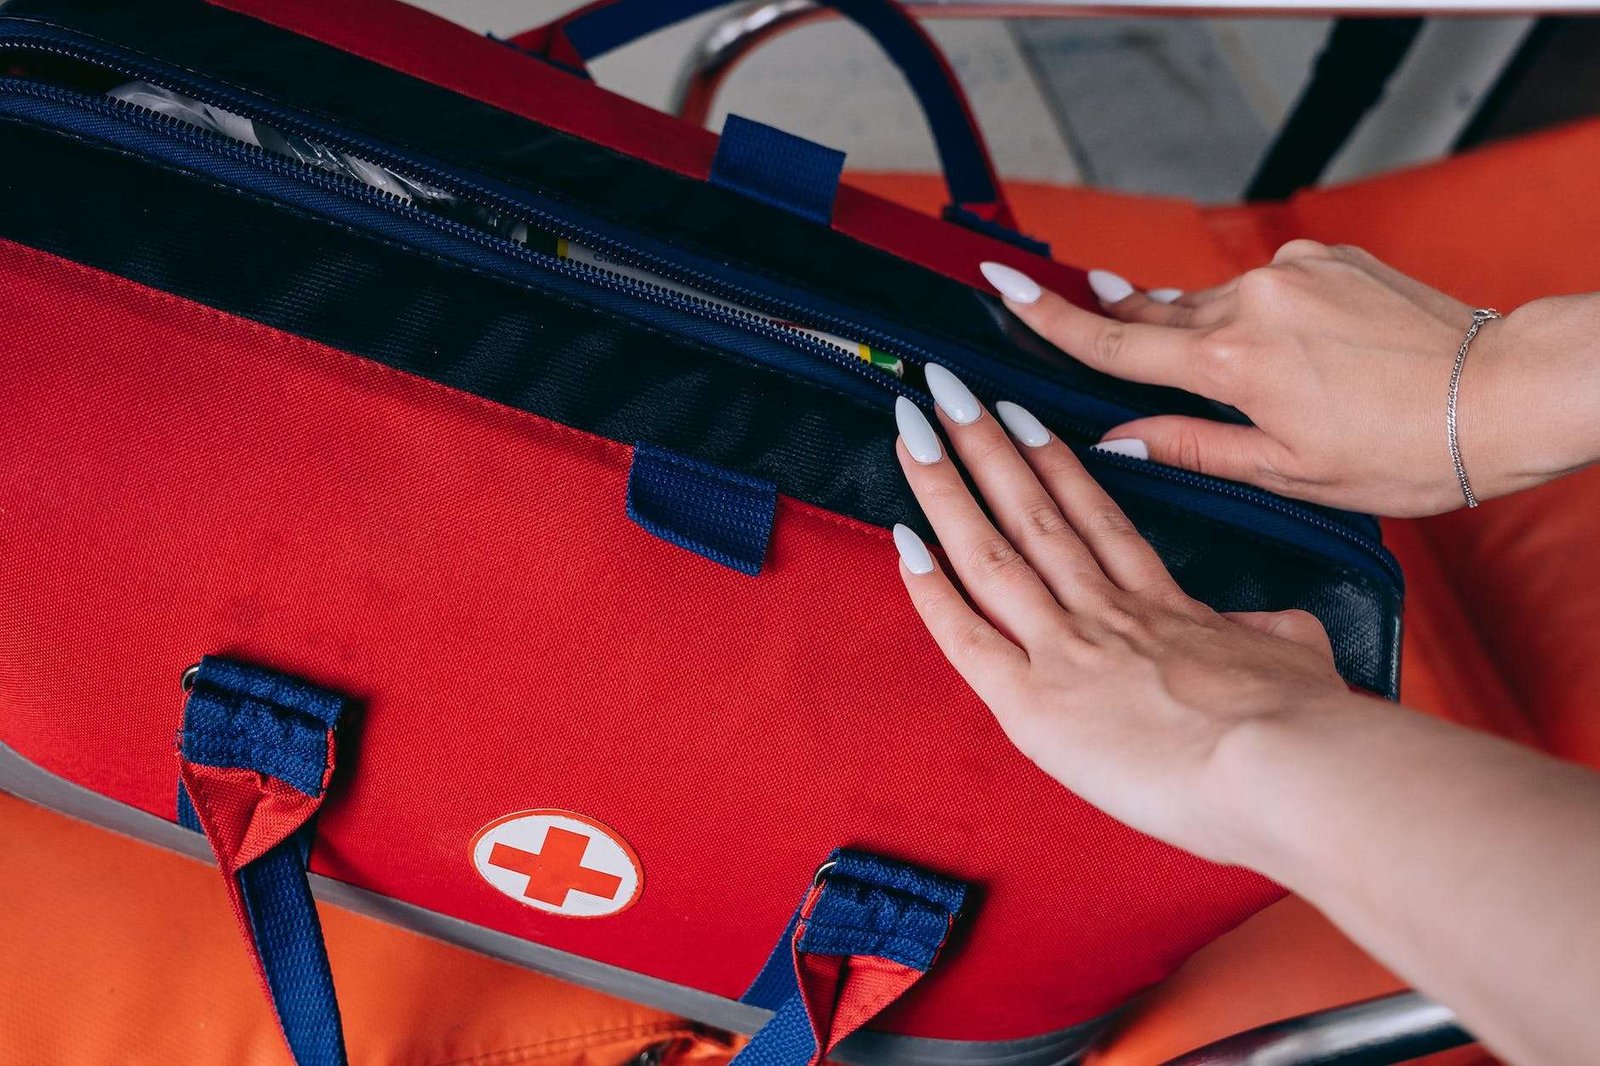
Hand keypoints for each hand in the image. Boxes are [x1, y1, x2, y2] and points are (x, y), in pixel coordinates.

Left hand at [891, 369, 1351, 862]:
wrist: (1288, 763)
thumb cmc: (1305, 722)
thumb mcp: (1299, 654)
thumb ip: (1271, 633)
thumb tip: (1272, 629)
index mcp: (1163, 606)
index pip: (1095, 519)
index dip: (1052, 464)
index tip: (1020, 418)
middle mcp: (1104, 613)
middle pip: (1032, 512)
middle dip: (983, 445)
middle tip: (947, 388)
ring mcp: (1064, 650)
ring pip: (991, 551)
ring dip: (947, 486)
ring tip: (914, 427)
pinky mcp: (1032, 704)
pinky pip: (967, 636)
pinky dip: (929, 590)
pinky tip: (902, 541)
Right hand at [980, 243, 1599, 516]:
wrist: (1501, 394)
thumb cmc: (1400, 451)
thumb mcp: (1284, 472)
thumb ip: (1191, 447)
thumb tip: (1116, 439)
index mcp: (1230, 363)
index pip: (1114, 339)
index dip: (1049, 316)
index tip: (1002, 283)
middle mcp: (1251, 303)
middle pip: (1156, 312)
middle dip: (1126, 325)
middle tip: (1096, 327)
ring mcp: (1293, 273)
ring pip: (1213, 300)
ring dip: (1207, 332)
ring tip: (1239, 376)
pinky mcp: (1329, 258)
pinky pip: (1267, 286)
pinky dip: (1262, 316)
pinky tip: (1299, 353)